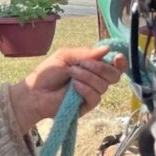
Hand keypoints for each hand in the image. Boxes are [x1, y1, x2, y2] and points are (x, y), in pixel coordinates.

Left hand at [8, 46, 126, 134]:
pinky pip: (95, 97)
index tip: (117, 57)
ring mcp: (92, 93)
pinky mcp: (86, 106)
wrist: (35, 91)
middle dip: (101, 68)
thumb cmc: (48, 73)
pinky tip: (75, 86)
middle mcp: (95, 79)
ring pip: (104, 86)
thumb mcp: (66, 56)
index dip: (120, 62)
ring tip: (71, 74)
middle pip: (114, 76)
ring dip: (88, 77)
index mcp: (92, 66)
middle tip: (84, 64)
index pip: (114, 65)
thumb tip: (107, 49)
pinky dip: (86, 89)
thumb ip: (86, 53)